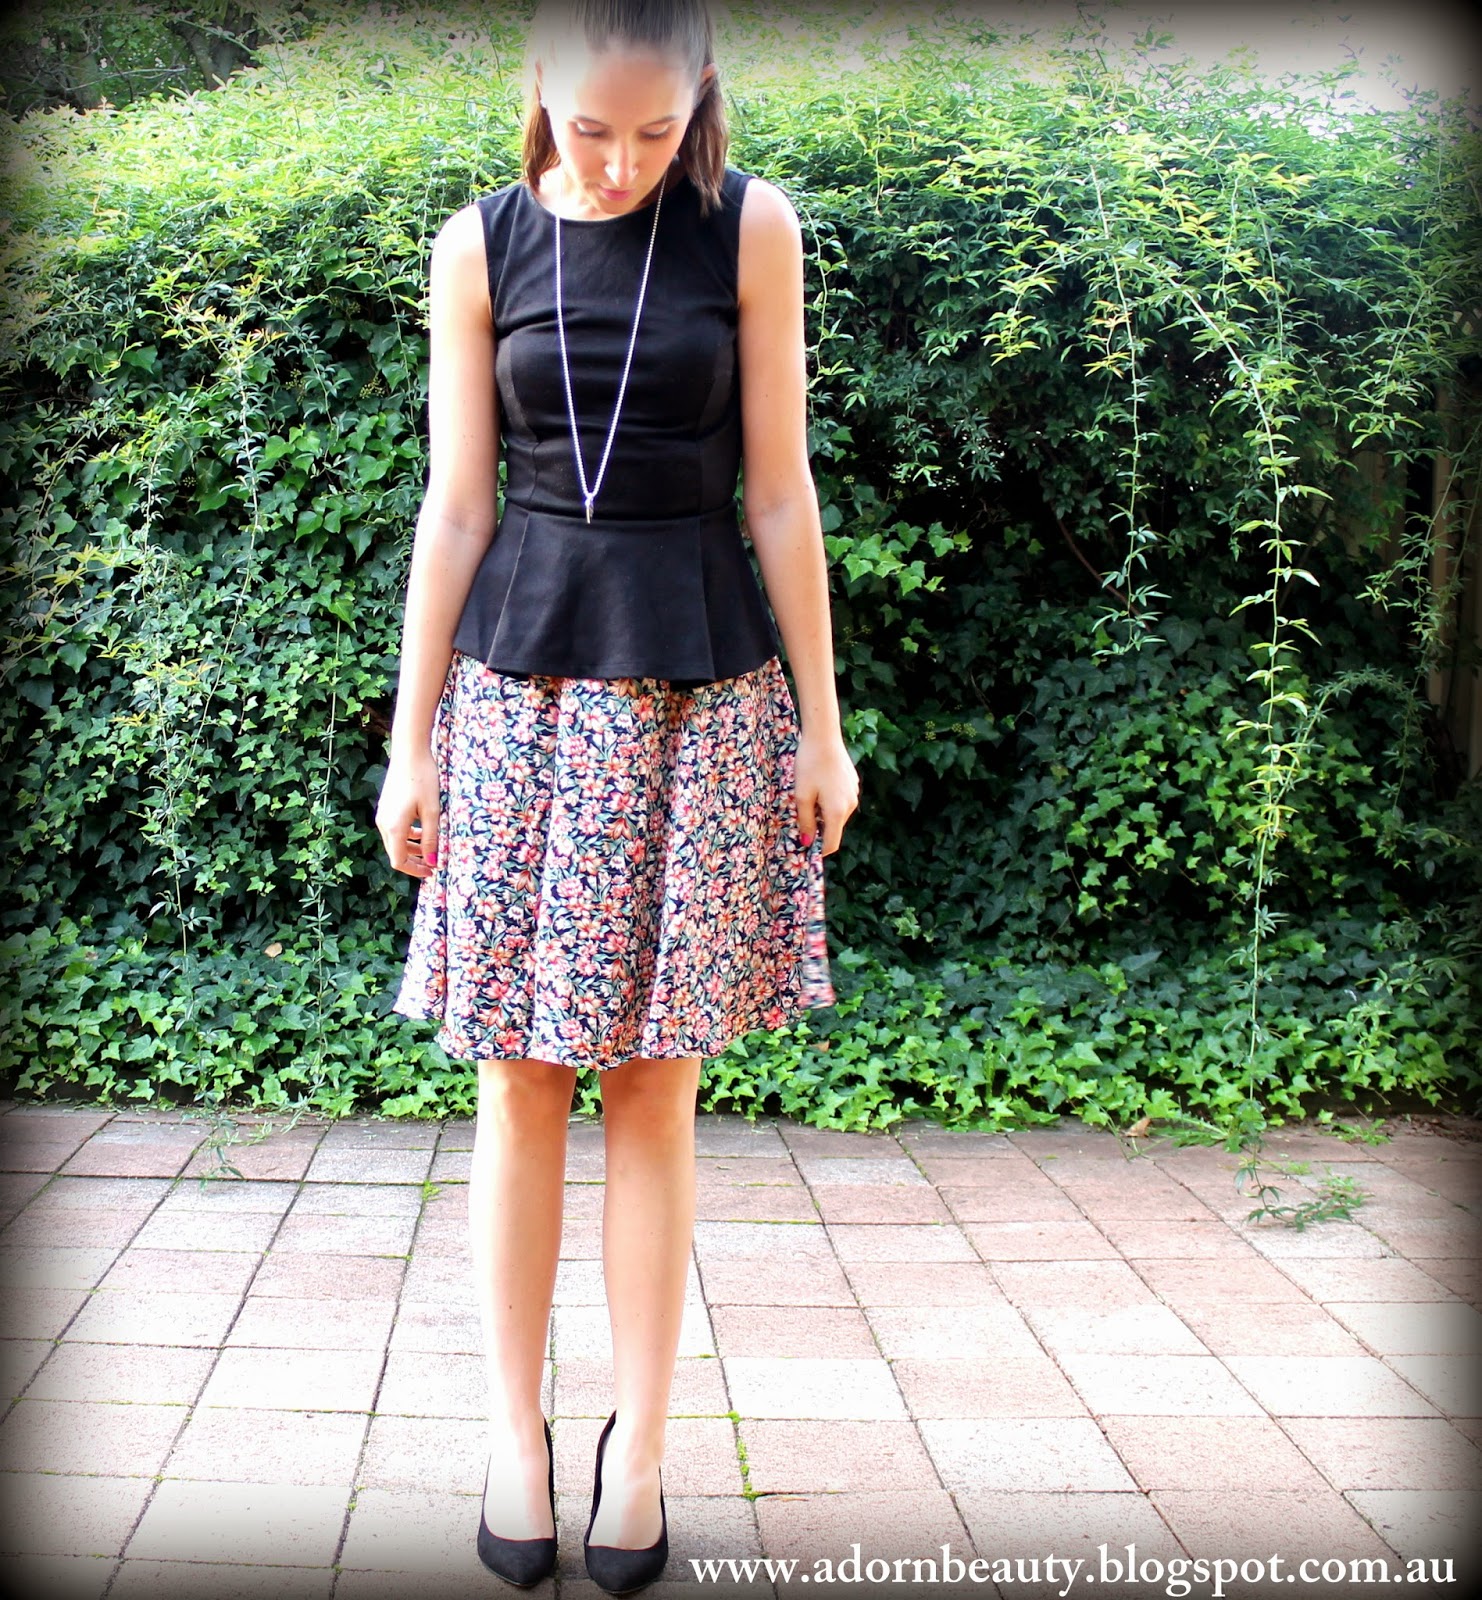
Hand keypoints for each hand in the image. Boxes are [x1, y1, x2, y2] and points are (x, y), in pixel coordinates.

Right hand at [376, 747, 440, 878]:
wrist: (409, 752)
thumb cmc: (423, 779)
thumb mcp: (432, 811)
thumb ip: (431, 838)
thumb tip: (432, 861)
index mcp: (393, 827)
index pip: (399, 861)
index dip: (415, 871)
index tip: (432, 872)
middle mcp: (383, 823)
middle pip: (396, 853)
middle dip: (414, 861)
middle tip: (434, 864)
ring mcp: (383, 814)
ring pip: (395, 841)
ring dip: (412, 848)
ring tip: (431, 848)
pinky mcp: (386, 807)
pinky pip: (395, 829)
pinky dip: (408, 835)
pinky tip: (423, 830)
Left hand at [793, 727, 859, 856]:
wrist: (824, 736)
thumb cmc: (809, 765)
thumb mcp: (801, 795)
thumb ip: (805, 821)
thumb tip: (807, 842)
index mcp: (837, 811)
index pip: (831, 843)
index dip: (818, 850)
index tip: (804, 850)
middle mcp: (850, 805)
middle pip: (834, 828)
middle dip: (819, 830)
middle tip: (800, 820)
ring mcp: (853, 793)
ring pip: (837, 814)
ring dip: (824, 814)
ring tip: (807, 798)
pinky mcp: (852, 783)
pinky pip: (841, 801)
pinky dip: (829, 802)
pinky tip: (818, 786)